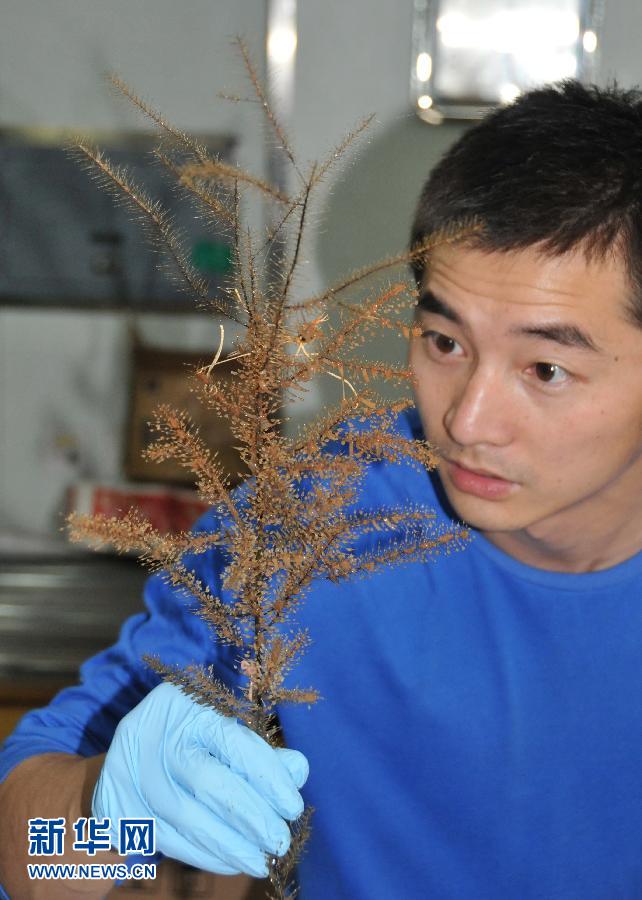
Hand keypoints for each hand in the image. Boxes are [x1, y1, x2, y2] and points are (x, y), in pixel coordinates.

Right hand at [92, 682, 307, 877]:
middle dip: (251, 817)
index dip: (268, 777)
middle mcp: (154, 734)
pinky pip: (166, 839)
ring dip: (229, 846)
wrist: (132, 744)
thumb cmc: (191, 733)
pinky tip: (230, 862)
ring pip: (185, 818)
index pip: (234, 742)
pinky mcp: (116, 805)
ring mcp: (130, 771)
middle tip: (280, 841)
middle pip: (208, 782)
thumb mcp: (223, 727)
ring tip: (259, 861)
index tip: (293, 807)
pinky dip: (203, 855)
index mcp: (187, 704)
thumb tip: (297, 770)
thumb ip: (259, 749)